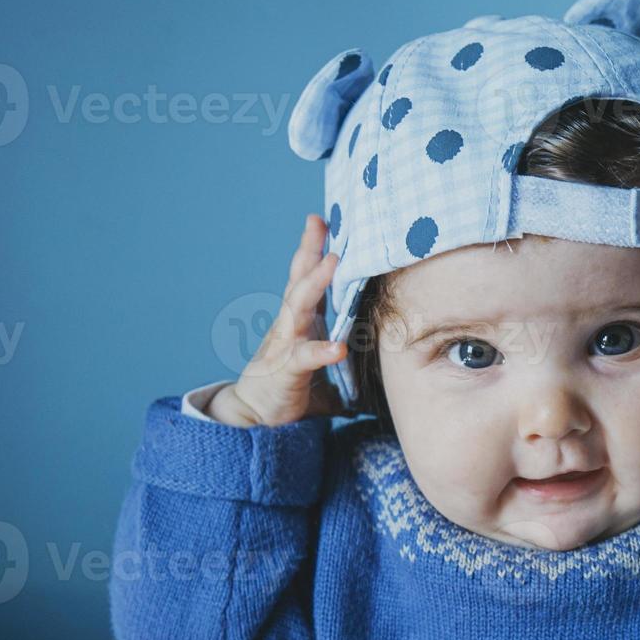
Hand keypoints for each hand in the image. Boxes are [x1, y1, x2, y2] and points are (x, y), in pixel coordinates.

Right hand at [214, 214, 348, 427]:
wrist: (254, 418)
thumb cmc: (291, 387)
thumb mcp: (321, 362)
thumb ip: (346, 350)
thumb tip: (385, 347)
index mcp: (301, 320)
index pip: (307, 278)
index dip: (314, 250)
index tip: (323, 221)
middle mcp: (290, 325)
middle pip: (299, 280)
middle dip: (310, 250)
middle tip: (320, 223)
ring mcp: (285, 345)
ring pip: (298, 307)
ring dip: (315, 283)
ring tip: (333, 262)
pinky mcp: (286, 371)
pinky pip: (304, 358)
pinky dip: (321, 351)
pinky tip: (337, 348)